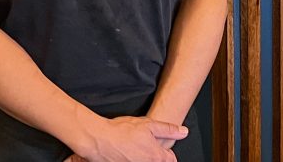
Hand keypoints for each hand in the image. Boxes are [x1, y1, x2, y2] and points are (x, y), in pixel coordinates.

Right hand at [73, 116, 187, 161]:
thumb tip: (184, 132)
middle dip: (154, 156)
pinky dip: (131, 160)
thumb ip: (168, 129)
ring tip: (133, 150)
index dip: (167, 152)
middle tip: (143, 148)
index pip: (171, 160)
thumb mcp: (148, 125)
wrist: (98, 139)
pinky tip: (125, 154)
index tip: (159, 147)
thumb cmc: (122, 131)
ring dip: (142, 158)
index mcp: (157, 157)